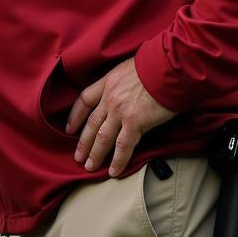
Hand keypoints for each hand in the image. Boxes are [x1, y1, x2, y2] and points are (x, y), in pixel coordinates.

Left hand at [66, 57, 174, 176]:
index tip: (69, 128)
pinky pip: (123, 146)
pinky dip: (118, 160)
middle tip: (77, 157)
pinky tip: (113, 171)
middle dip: (83, 142)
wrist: (167, 67)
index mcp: (108, 82)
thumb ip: (123, 82)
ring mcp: (120, 111)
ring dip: (95, 154)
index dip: (75, 116)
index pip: (84, 100)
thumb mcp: (130, 68)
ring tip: (89, 167)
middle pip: (91, 123)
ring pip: (103, 137)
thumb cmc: (156, 65)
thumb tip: (127, 90)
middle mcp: (110, 97)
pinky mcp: (135, 122)